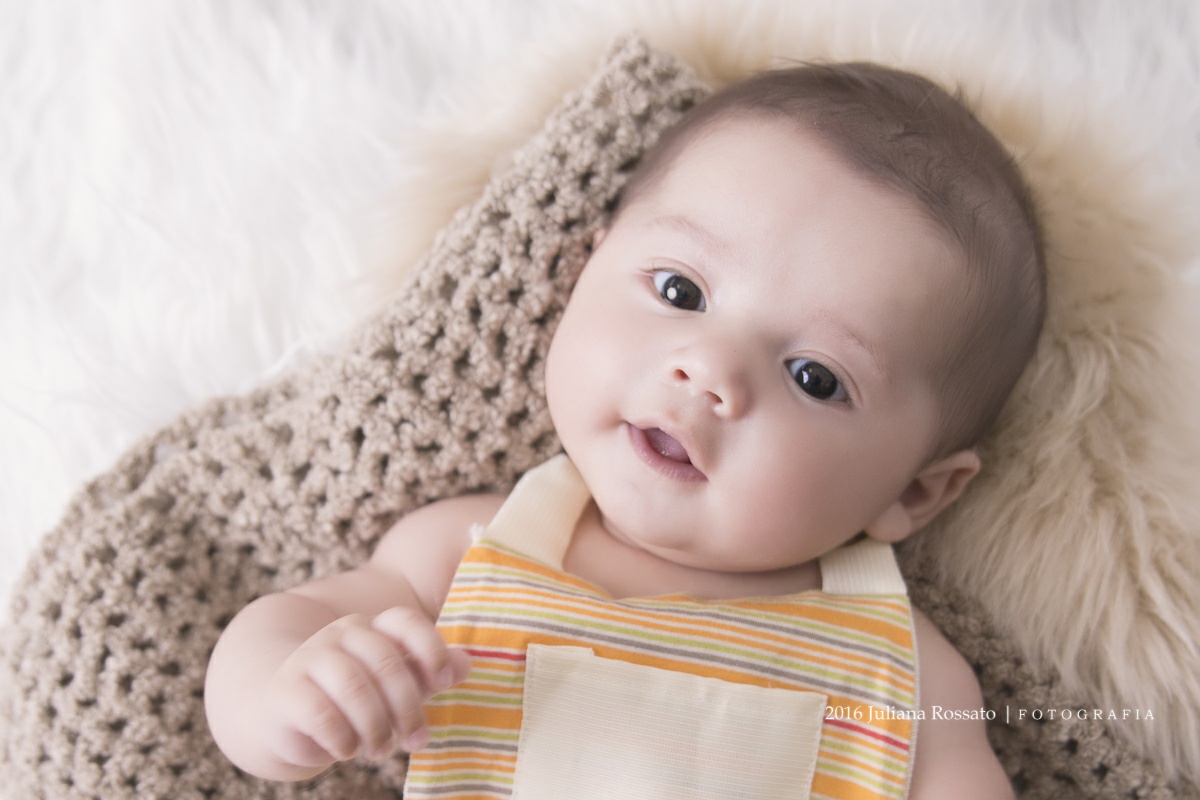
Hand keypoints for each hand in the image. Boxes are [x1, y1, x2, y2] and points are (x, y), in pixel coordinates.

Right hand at [260, 606, 470, 770]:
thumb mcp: (397, 683)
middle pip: (385, 662)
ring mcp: (311, 656)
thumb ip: (430, 670)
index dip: (430, 649)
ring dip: (375, 727)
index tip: (444, 683)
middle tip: (415, 741)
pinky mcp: (287, 689)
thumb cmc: (357, 698)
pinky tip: (347, 750)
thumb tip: (466, 664)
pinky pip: (320, 712)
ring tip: (381, 751)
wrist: (288, 714)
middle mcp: (343, 634)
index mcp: (374, 627)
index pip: (405, 622)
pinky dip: (341, 737)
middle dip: (407, 708)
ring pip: (354, 687)